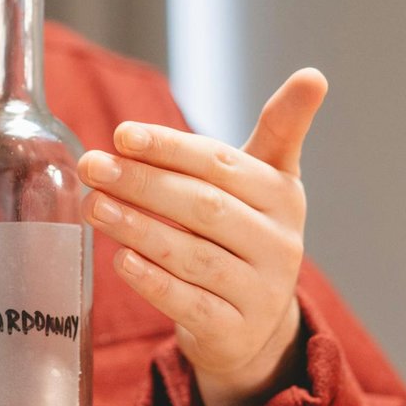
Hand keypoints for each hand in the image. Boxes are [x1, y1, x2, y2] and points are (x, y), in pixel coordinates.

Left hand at [76, 68, 328, 405]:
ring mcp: (260, 291)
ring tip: (95, 206)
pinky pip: (189, 303)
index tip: (120, 134)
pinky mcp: (234, 331)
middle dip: (142, 184)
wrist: (254, 325)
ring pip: (193, 255)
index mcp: (283, 196)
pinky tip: (120, 260)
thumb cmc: (246, 235)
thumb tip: (314, 75)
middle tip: (92, 167)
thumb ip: (279, 129)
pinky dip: (153, 281)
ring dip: (138, 228)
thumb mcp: (265, 183)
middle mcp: (279, 243)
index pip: (221, 164)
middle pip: (204, 206)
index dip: (170, 147)